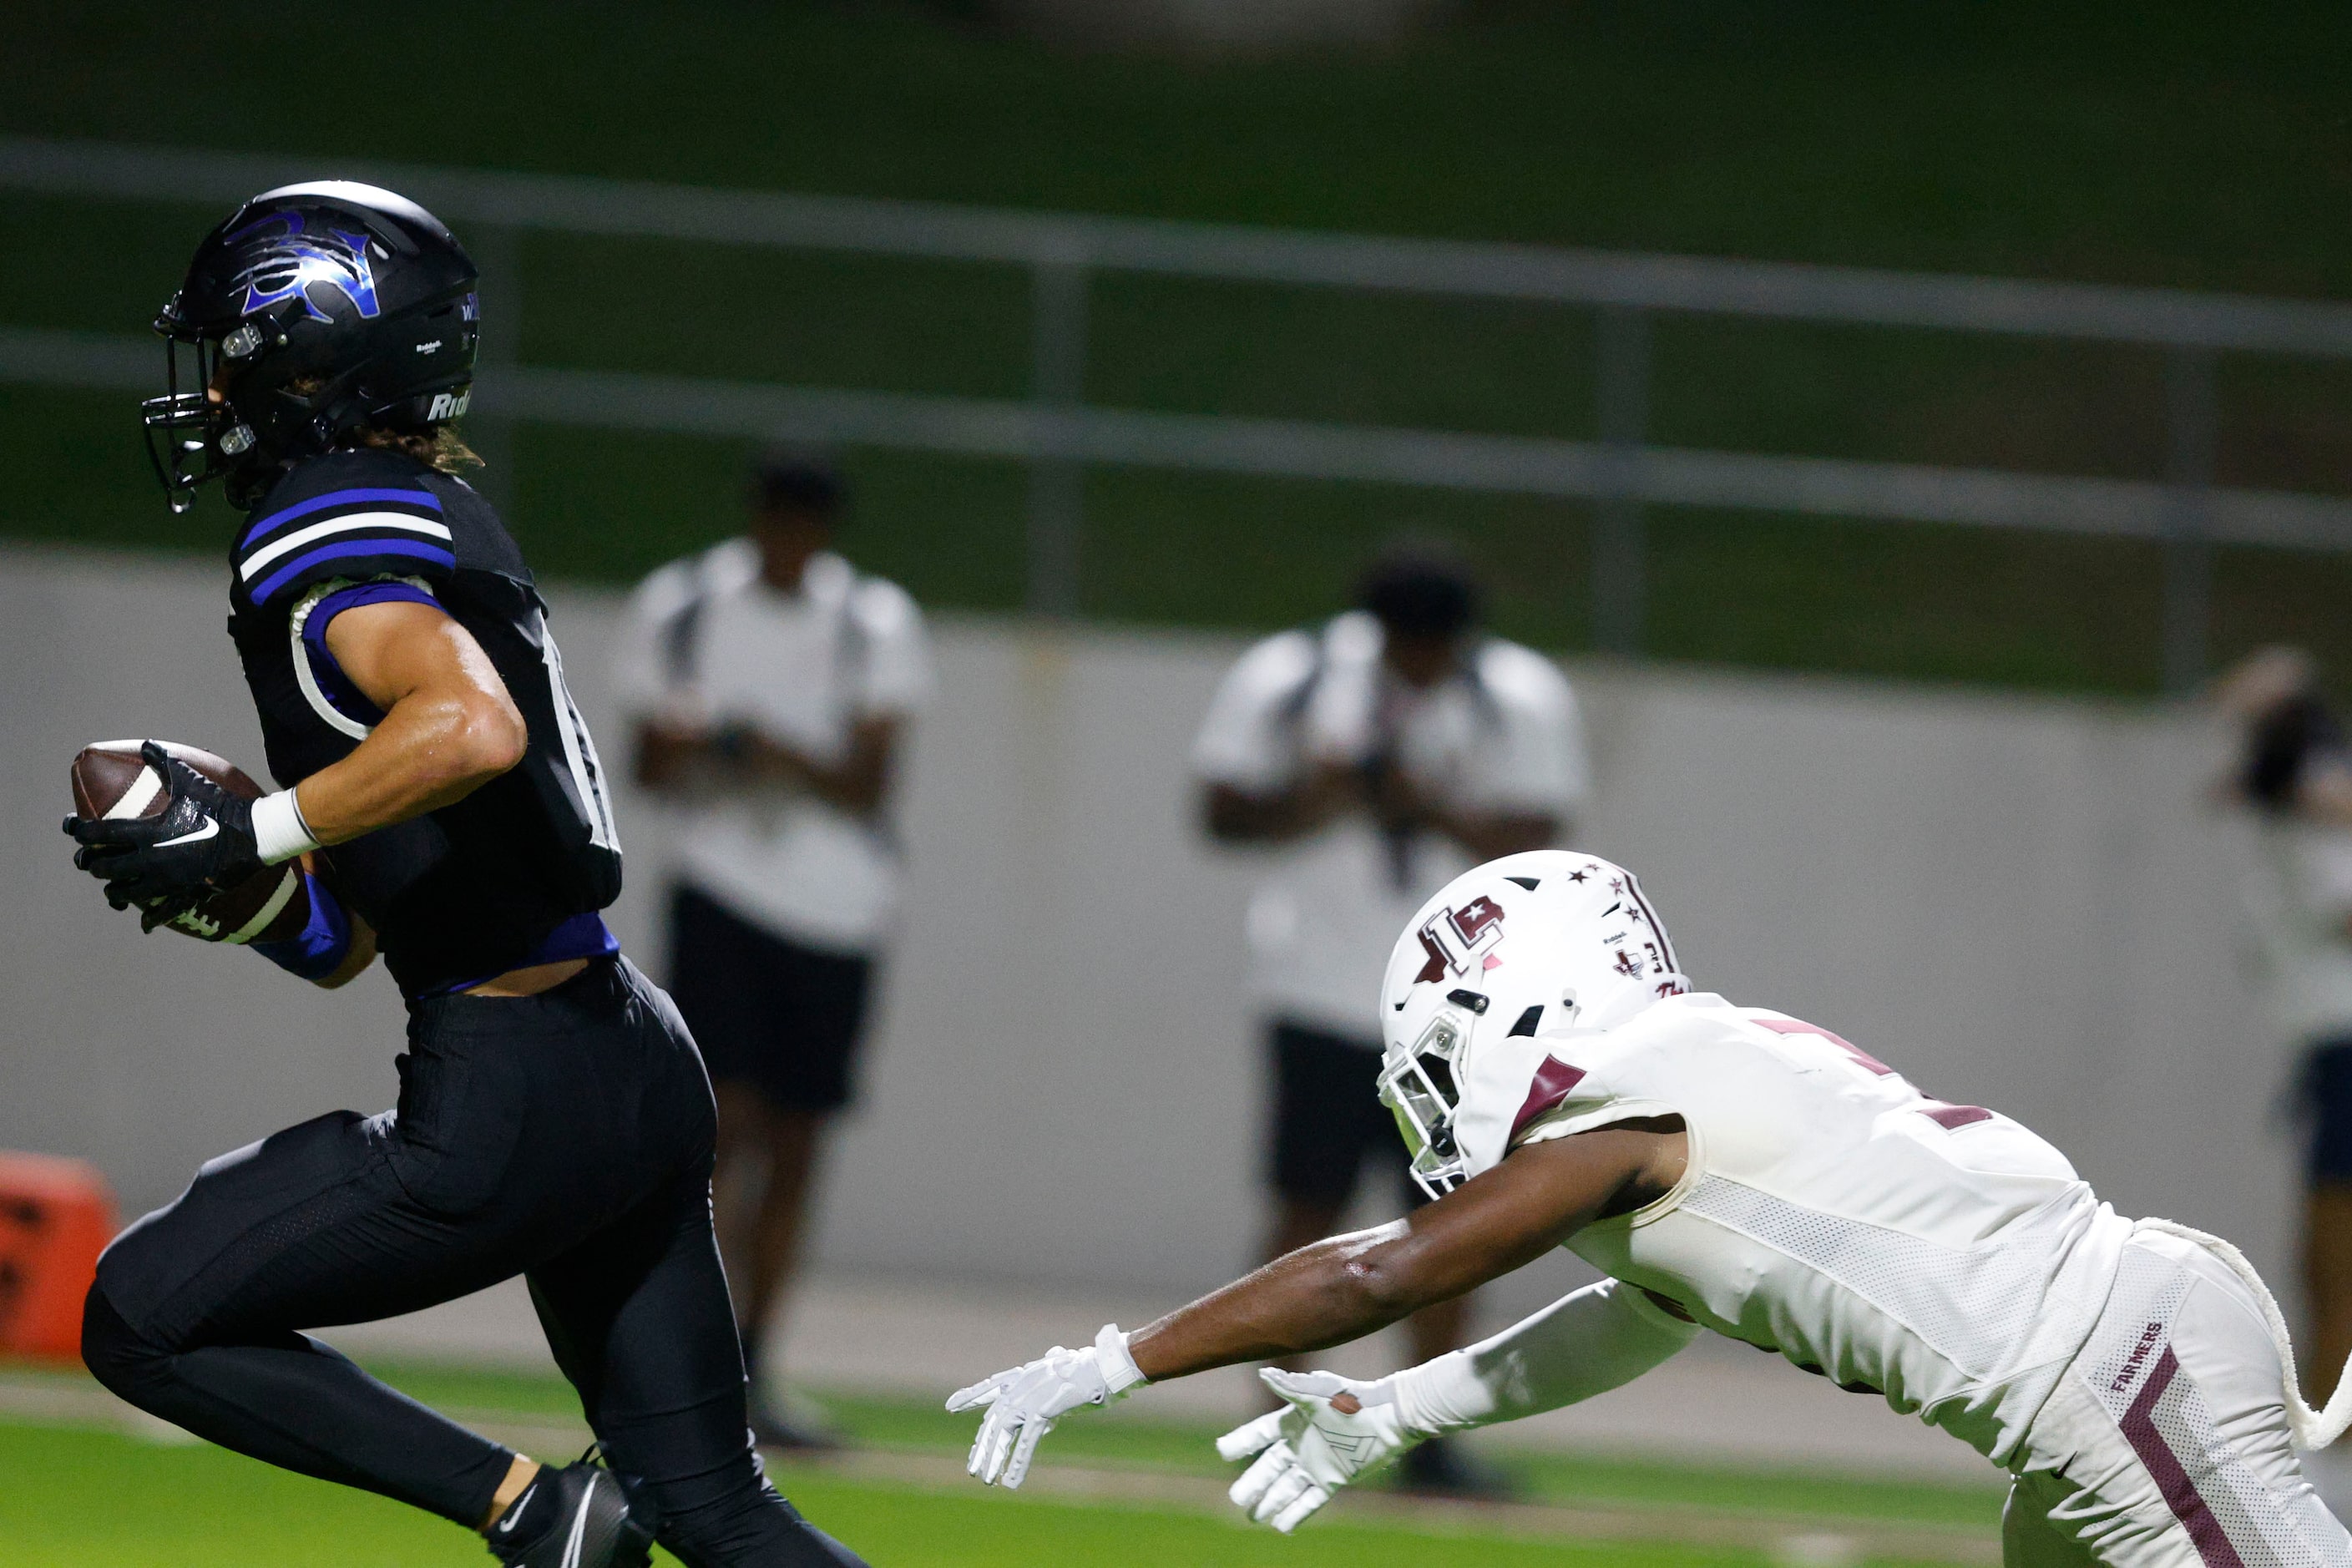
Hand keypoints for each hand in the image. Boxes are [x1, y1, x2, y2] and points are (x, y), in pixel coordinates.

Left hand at [66, 741, 264, 912]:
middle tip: (89, 858)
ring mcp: (166, 880)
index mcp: (146, 832)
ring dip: (112, 890)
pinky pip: (160, 913)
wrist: (255, 836)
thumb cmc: (221, 807)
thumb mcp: (190, 781)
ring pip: (122, 893)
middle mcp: (150, 859)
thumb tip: (146, 744)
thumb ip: (164, 762)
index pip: (97, 833)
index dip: (77, 830)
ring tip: (112, 886)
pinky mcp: (185, 894)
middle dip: (90, 862)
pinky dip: (149, 919)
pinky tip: (143, 923)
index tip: (71, 827)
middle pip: (103, 867)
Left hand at [946, 1325, 1144, 1488]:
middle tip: (973, 1469)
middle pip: (993, 1421)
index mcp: (1024, 1375)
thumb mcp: (1062, 1370)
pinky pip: (1025, 1442)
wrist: (1104, 1367)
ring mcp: (1029, 1397)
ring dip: (994, 1459)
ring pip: (1003, 1433)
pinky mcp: (1041, 1410)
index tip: (950, 1406)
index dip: (970, 1397)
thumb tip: (1048, 1373)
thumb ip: (1050, 1375)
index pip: (990, 1387)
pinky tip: (1010, 1481)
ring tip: (986, 1480)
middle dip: (982, 1447)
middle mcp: (1020, 1385)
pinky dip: (1017, 1463)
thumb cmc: (1089, 1368)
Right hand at [1217, 1368, 1422, 1532]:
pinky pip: (1310, 1500)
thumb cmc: (1353, 1400)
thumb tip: (1263, 1374)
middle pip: (1270, 1467)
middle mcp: (1301, 1443)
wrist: (1389, 1418)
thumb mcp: (1319, 1394)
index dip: (1242, 1442)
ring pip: (1286, 1487)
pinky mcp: (1334, 1479)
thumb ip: (1290, 1387)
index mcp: (1293, 1420)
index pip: (1260, 1434)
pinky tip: (1281, 1526)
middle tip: (1235, 1499)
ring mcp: (1317, 1463)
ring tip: (1253, 1517)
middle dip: (1253, 1483)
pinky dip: (1296, 1512)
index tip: (1223, 1452)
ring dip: (1270, 1502)